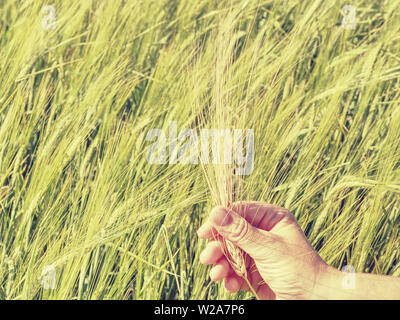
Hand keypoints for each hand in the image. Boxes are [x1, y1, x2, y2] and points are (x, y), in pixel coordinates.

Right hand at [197, 201, 328, 299]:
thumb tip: (215, 212)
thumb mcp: (267, 247)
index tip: (204, 232)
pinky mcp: (254, 273)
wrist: (314, 301)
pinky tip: (230, 285)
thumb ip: (240, 231)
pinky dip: (230, 278)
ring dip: (221, 264)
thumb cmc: (298, 269)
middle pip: (231, 234)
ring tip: (217, 275)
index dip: (220, 221)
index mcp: (271, 219)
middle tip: (207, 257)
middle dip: (218, 247)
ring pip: (230, 254)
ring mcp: (258, 254)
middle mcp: (263, 234)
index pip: (239, 212)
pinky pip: (235, 271)